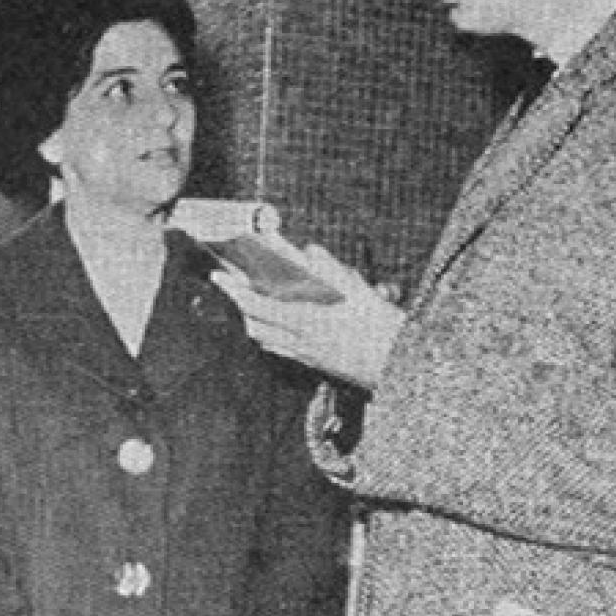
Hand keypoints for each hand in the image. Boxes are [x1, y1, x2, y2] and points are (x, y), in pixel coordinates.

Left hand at [211, 244, 405, 390]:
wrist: (396, 364)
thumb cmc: (381, 327)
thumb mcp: (358, 290)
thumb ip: (329, 268)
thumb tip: (308, 251)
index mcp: (307, 319)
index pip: (256, 304)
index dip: (233, 290)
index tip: (219, 275)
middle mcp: (300, 340)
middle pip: (253, 323)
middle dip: (237, 302)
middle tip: (230, 284)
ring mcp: (304, 354)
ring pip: (263, 337)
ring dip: (250, 318)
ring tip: (247, 299)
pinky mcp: (312, 363)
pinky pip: (277, 348)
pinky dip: (267, 333)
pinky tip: (271, 322)